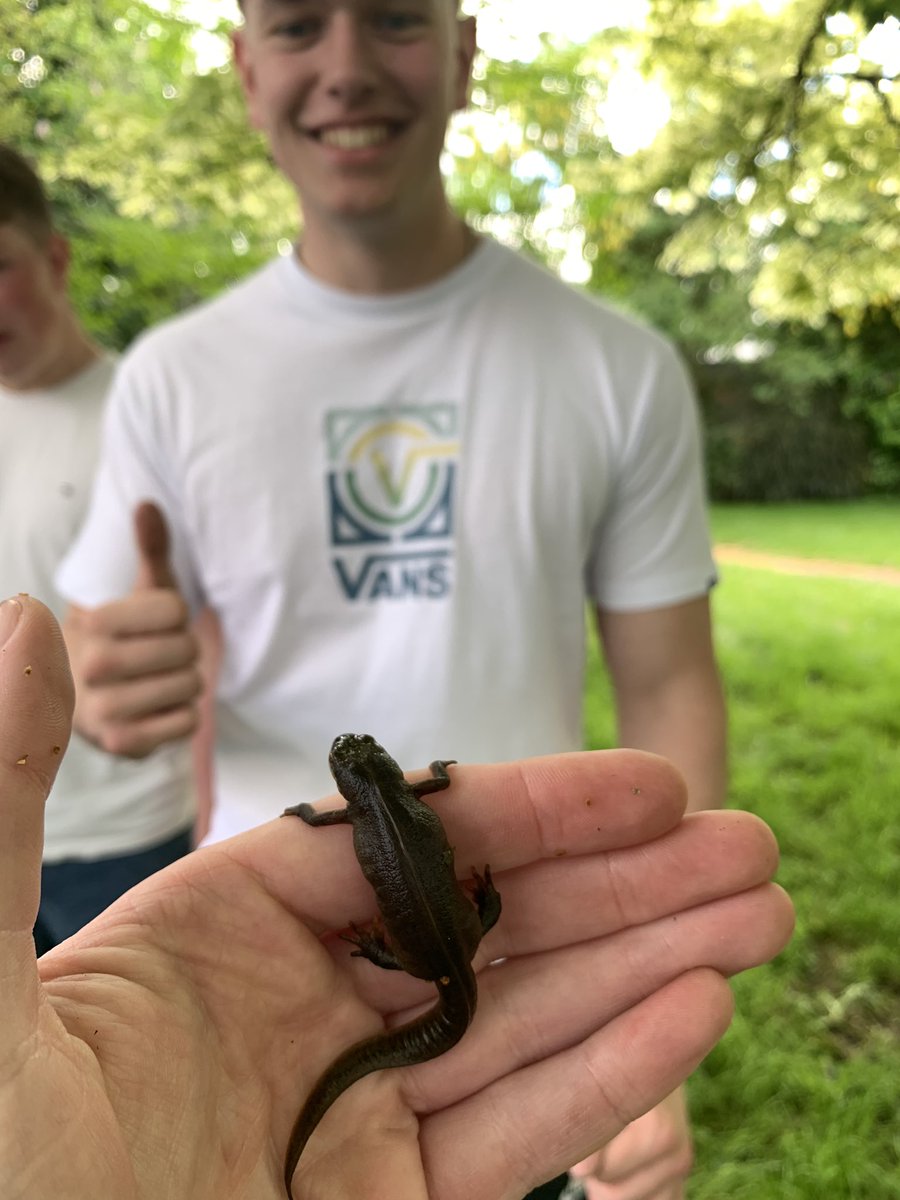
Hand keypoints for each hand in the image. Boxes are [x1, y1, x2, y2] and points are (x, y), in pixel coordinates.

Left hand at [0, 596, 793, 1199]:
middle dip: (630, 885)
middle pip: (498, 926)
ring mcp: (362, 1113)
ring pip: (531, 1021)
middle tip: (748, 846)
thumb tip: (26, 618)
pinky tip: (696, 1008)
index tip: (647, 786)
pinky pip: (520, 1134)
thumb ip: (8, 794)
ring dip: (650, 964)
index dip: (535, 809)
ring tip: (759, 913)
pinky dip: (613, 1075)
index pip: (413, 846)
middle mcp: (313, 1007)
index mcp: (230, 929)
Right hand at [63, 501, 200, 756]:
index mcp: (94, 621)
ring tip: (159, 680)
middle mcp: (92, 665)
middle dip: (185, 651)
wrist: (90, 695)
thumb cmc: (127, 635)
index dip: (178, 617)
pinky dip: (184, 715)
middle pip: (187, 650)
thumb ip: (150, 550)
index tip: (155, 622)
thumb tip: (148, 504)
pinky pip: (186, 724)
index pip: (175, 610)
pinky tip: (159, 709)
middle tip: (161, 655)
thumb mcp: (140, 591)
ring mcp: (104, 709)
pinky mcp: (121, 744)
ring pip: (191, 687)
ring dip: (187, 684)